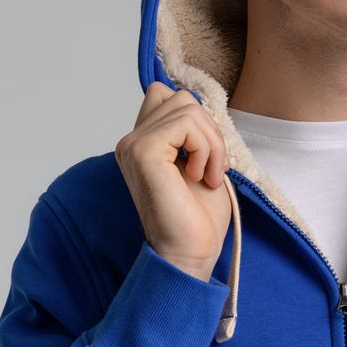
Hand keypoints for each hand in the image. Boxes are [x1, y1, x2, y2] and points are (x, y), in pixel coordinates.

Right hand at [115, 82, 232, 280]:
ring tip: (209, 174)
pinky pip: (185, 124)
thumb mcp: (201, 161)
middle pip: (180, 97)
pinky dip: (205, 148)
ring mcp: (133, 144)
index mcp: (143, 143)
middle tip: (215, 167)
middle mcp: (132, 141)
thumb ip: (193, 131)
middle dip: (210, 130)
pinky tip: (200, 176)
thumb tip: (199, 105)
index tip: (207, 154)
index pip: (164, 94)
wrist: (191, 252)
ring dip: (211, 141)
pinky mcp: (142, 150)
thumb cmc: (198, 216)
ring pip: (186, 106)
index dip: (196, 118)